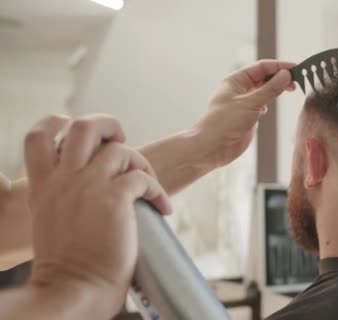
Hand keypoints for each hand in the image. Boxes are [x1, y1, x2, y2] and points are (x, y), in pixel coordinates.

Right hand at [24, 115, 170, 317]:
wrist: (74, 290)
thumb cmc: (68, 266)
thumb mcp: (52, 221)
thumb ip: (65, 197)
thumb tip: (90, 188)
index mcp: (43, 186)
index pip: (39, 136)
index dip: (59, 123)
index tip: (77, 129)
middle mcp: (63, 179)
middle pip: (83, 127)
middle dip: (108, 125)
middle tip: (121, 142)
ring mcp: (88, 186)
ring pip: (120, 149)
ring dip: (140, 163)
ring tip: (148, 184)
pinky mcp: (115, 198)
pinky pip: (143, 178)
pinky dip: (158, 190)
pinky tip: (163, 208)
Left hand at [196, 60, 295, 167]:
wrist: (212, 148)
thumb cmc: (224, 123)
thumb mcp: (250, 103)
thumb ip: (270, 89)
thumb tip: (285, 75)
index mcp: (235, 80)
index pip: (261, 67)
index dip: (279, 66)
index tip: (296, 68)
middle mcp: (239, 89)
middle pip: (264, 77)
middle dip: (280, 77)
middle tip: (297, 81)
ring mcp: (243, 103)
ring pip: (264, 90)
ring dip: (276, 89)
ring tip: (291, 89)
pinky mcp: (247, 116)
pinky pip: (261, 104)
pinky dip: (269, 102)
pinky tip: (272, 106)